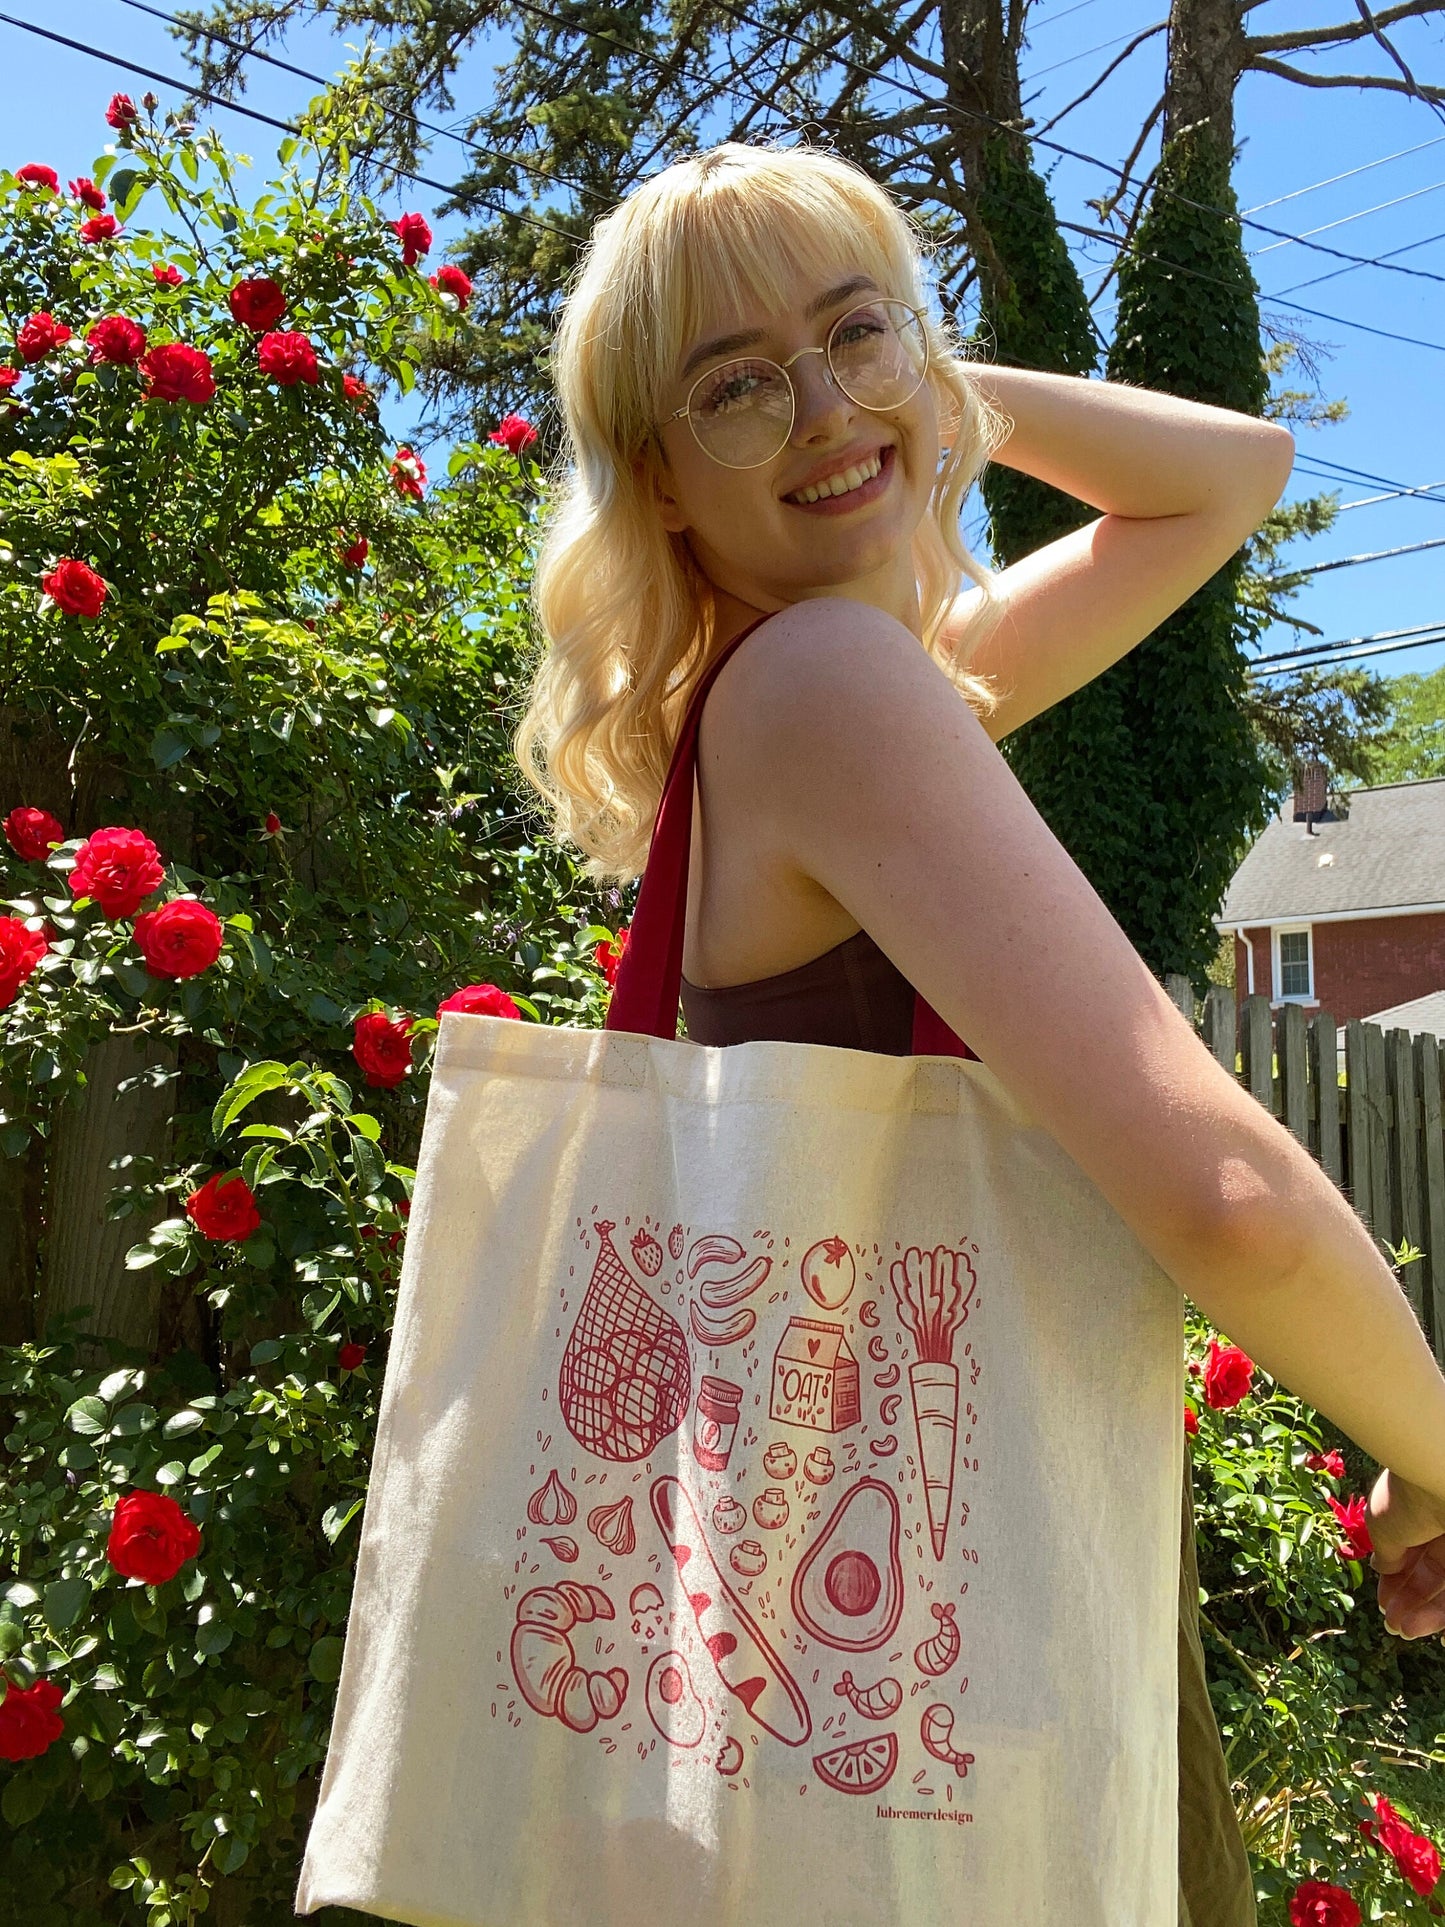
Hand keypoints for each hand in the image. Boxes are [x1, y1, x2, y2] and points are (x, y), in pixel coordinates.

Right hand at [1367, 1467, 1444, 1639]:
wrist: (1438, 1475)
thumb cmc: (1406, 1496)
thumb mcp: (1383, 1527)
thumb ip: (1386, 1553)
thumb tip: (1382, 1569)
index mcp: (1419, 1514)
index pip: (1410, 1555)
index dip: (1395, 1582)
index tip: (1384, 1603)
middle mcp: (1443, 1528)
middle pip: (1430, 1575)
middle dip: (1409, 1602)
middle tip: (1394, 1625)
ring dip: (1425, 1611)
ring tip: (1404, 1630)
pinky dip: (1444, 1613)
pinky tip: (1433, 1630)